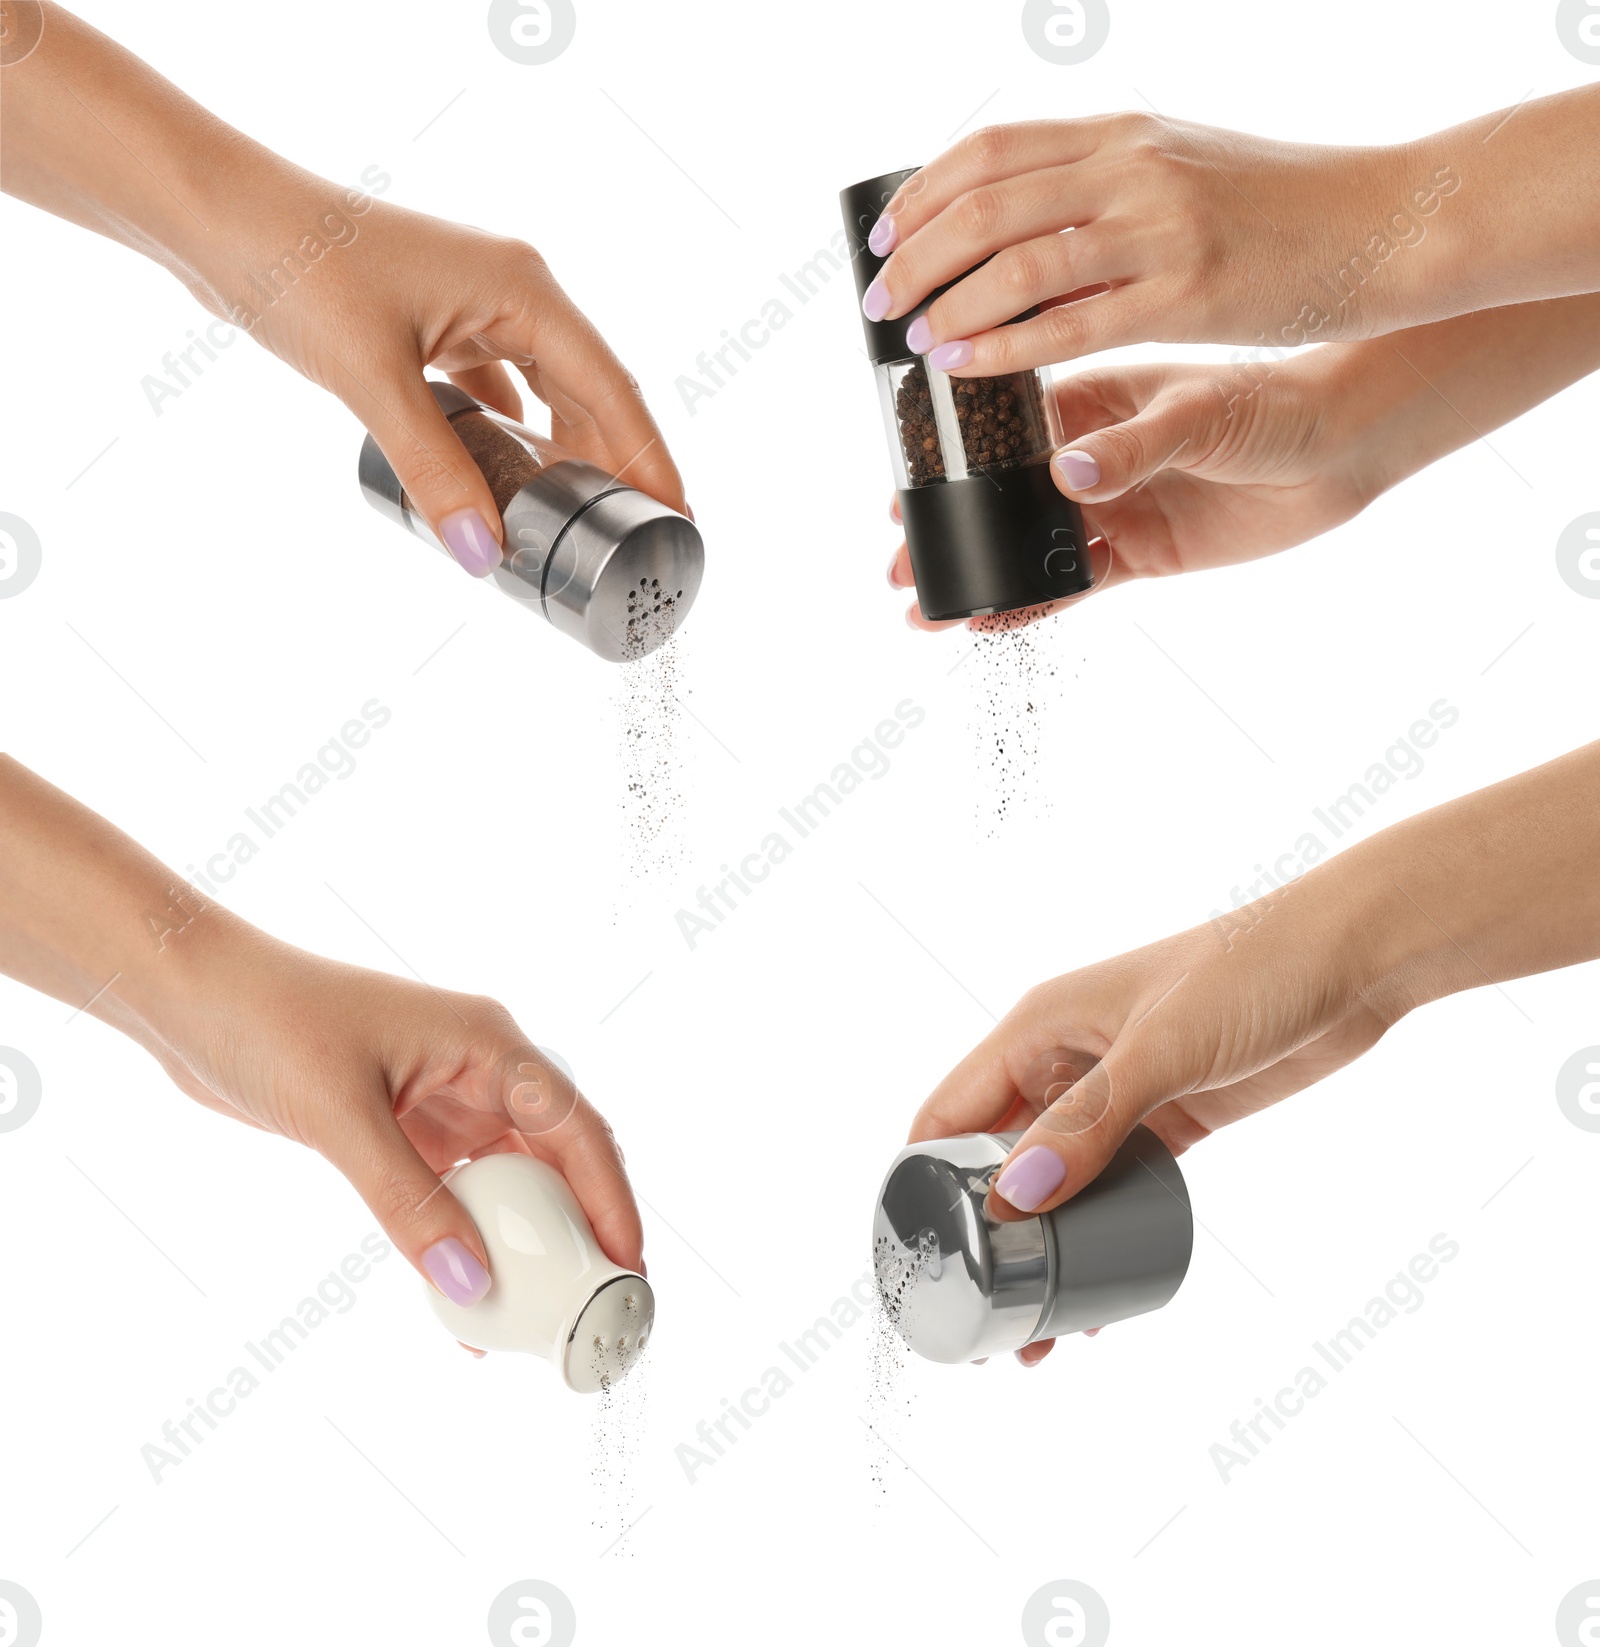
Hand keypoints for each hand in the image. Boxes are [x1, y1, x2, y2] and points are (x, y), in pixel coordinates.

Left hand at [1, 5, 686, 578]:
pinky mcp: (442, 323)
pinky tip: (514, 473)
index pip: (614, 389)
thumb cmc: (298, 267)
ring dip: (565, 452)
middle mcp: (514, 292)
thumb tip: (483, 554)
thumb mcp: (372, 379)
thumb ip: (435, 471)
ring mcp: (478, 305)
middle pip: (592, 393)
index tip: (678, 517)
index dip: (651, 459)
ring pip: (549, 392)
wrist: (218, 216)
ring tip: (581, 518)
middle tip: (636, 536)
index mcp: (524, 290)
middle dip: (615, 465)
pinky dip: (515, 435)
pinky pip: (503, 388)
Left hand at [147, 927, 643, 1340]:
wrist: (193, 997)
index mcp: (488, 1043)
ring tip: (543, 1310)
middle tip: (601, 1301)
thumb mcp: (343, 1117)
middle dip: (584, 1225)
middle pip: (556, 1156)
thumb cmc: (271, 1023)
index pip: (575, 1127)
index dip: (611, 1197)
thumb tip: (468, 1286)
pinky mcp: (403, 1129)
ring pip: (509, 1179)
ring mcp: (442, 1100)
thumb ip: (407, 1204)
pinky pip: (454, 1193)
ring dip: (526, 1240)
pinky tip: (462, 1298)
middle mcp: (478, 1069)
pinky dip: (465, 1241)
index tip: (629, 1264)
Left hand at [862, 115, 1442, 375]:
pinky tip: (964, 364)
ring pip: (1016, 264)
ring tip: (911, 337)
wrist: (1382, 223)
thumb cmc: (1282, 206)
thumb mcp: (1183, 167)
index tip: (884, 233)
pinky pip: (1068, 324)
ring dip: (947, 303)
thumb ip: (1107, 184)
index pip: (992, 151)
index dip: (923, 193)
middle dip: (914, 255)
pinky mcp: (1183, 297)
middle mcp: (1130, 171)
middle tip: (877, 298)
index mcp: (1124, 135)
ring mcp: (1157, 232)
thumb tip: (1028, 216)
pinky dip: (1002, 346)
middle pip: (985, 204)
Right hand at [891, 351, 1370, 630]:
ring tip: (923, 603)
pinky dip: (1028, 605)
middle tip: (898, 553)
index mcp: (1088, 398)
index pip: (998, 425)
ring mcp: (1109, 506)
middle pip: (997, 493)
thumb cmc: (1275, 403)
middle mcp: (1087, 454)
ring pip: (1024, 545)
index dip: (948, 455)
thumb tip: (1067, 474)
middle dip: (946, 524)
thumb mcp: (1199, 416)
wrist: (1343, 448)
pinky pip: (1069, 585)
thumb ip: (1132, 446)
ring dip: (977, 571)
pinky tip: (986, 622)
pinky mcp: (1136, 554)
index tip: (905, 477)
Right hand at [907, 859, 1398, 1363]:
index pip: (951, 1110)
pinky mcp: (1166, 1118)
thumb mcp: (1163, 1047)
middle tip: (981, 1315)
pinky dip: (1098, 1231)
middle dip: (983, 1232)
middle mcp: (1064, 1059)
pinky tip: (1099, 1280)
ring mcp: (1114, 1091)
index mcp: (1039, 1027)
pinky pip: (1112, 1184)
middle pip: (997, 1156)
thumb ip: (1088, 1123)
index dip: (921, 1177)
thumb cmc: (1253, 969)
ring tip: (1036, 1326)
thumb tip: (1015, 1201)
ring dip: (1043, 1244)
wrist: (1355, 958)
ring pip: (1054, 1179)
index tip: (914, 1253)